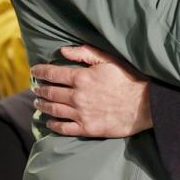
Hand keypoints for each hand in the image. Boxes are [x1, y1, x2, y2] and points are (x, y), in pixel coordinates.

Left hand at [31, 45, 151, 137]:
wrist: (145, 104)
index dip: (40, 71)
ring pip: (54, 109)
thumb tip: (63, 50)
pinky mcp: (87, 128)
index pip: (53, 73)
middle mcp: (77, 96)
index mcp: (81, 77)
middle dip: (40, 89)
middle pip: (50, 92)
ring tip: (38, 103)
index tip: (34, 70)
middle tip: (35, 88)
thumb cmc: (129, 79)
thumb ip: (85, 53)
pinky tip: (49, 121)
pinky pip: (64, 128)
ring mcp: (81, 114)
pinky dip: (53, 124)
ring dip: (42, 105)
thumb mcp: (109, 60)